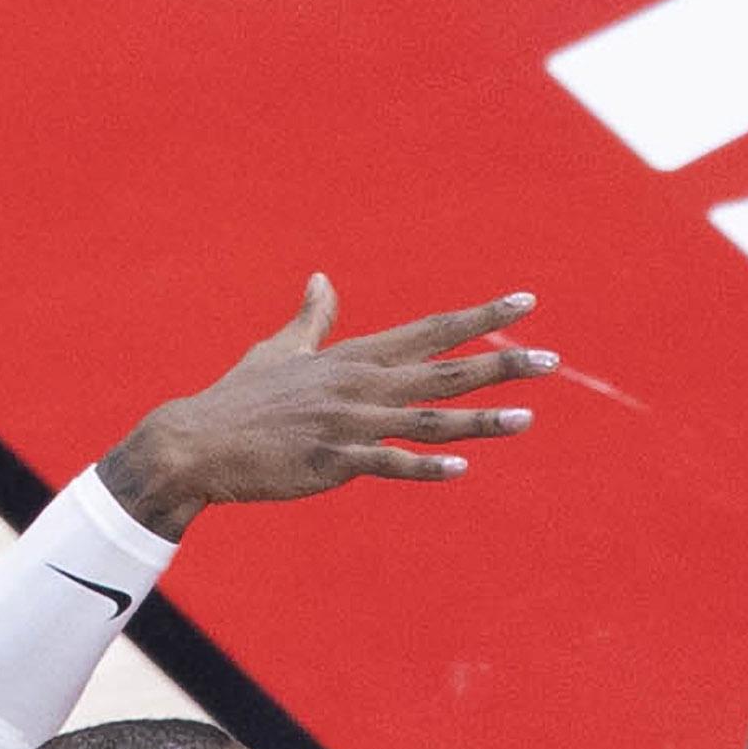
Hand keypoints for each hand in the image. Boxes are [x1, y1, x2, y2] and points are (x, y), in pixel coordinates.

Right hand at [99, 278, 553, 536]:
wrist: (197, 442)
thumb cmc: (239, 398)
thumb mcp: (280, 351)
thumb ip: (312, 320)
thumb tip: (323, 280)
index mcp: (353, 358)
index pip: (429, 331)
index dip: (479, 318)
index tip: (526, 303)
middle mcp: (358, 385)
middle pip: (442, 370)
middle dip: (500, 363)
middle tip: (551, 359)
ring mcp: (347, 424)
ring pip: (426, 419)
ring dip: (479, 419)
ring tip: (527, 417)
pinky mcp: (331, 462)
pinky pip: (386, 463)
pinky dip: (423, 466)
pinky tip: (460, 468)